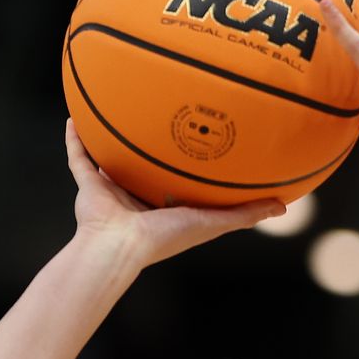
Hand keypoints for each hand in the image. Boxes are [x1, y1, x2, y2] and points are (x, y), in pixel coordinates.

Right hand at [63, 118, 285, 268]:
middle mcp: (136, 197)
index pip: (178, 182)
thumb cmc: (164, 239)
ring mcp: (110, 191)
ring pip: (110, 160)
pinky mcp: (87, 186)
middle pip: (144, 167)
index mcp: (163, 207)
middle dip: (150, 147)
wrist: (119, 247)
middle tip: (161, 116)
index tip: (203, 139)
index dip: (189, 164)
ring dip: (111, 140)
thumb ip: (244, 215)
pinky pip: (79, 157)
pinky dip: (75, 140)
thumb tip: (284, 206)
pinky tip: (76, 116)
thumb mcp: (211, 223)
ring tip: (116, 111)